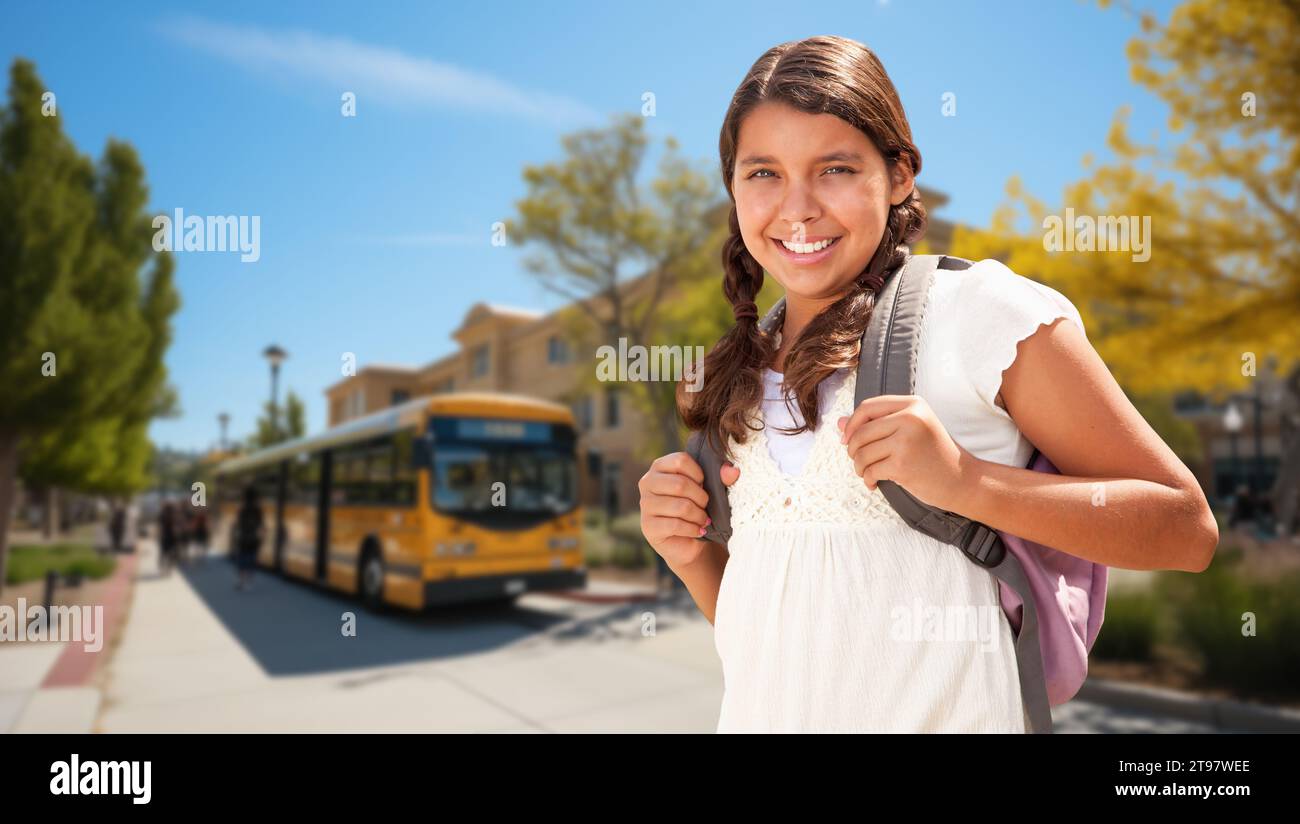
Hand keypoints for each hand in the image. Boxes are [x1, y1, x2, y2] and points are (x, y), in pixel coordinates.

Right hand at [638, 451, 739, 567]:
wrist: (688, 540)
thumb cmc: (697, 507)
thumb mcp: (710, 489)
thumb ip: (721, 477)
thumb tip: (733, 471)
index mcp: (660, 467)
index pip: (680, 460)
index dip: (699, 474)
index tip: (704, 485)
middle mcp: (647, 482)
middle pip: (680, 484)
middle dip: (701, 498)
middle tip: (706, 506)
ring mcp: (645, 505)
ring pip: (680, 506)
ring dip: (699, 516)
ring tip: (704, 519)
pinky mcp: (648, 526)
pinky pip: (675, 525)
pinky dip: (693, 529)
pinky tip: (698, 530)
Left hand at [837, 394, 975, 512]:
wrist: (961, 479)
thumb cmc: (933, 454)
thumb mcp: (909, 431)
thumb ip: (876, 424)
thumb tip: (839, 422)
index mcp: (913, 404)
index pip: (867, 407)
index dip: (852, 424)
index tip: (846, 439)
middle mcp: (910, 418)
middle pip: (861, 432)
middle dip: (852, 450)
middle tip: (859, 462)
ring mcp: (906, 441)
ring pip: (862, 453)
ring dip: (859, 467)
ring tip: (867, 473)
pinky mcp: (903, 464)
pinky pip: (870, 470)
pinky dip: (867, 479)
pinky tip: (874, 483)